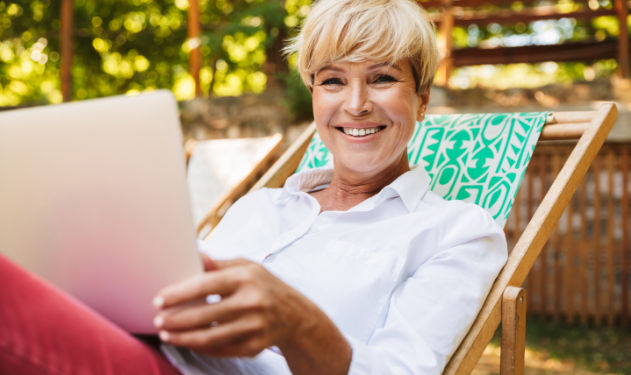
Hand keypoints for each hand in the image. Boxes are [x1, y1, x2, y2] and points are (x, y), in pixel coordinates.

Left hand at [152, 258, 309, 357]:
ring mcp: (255, 326)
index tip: (158, 300)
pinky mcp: (255, 346)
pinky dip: (201, 348)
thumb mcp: (247, 267)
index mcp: (246, 277)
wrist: (296, 315)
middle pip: (204, 315)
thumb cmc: (265, 285)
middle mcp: (252, 301)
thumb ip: (218, 264)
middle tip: (158, 321)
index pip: (205, 285)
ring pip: (210, 338)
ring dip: (183, 338)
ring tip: (166, 334)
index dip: (178, 294)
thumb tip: (195, 253)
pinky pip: (221, 350)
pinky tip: (188, 342)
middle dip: (175, 320)